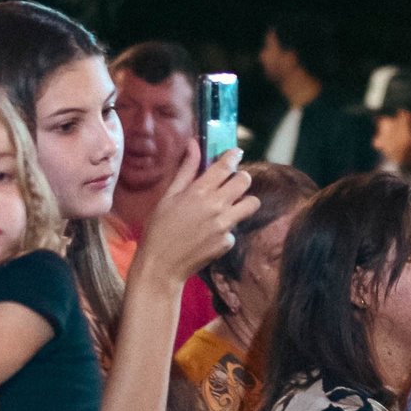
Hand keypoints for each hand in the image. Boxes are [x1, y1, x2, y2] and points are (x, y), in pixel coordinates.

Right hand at [135, 143, 257, 281]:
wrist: (161, 266)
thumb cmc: (159, 228)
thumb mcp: (168, 196)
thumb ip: (186, 170)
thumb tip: (193, 144)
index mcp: (200, 191)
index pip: (226, 165)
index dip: (234, 156)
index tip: (236, 153)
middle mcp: (217, 206)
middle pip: (245, 181)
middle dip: (241, 178)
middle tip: (231, 182)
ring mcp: (225, 225)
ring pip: (251, 204)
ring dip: (243, 201)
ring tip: (228, 206)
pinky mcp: (228, 242)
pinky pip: (235, 228)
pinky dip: (226, 228)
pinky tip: (210, 233)